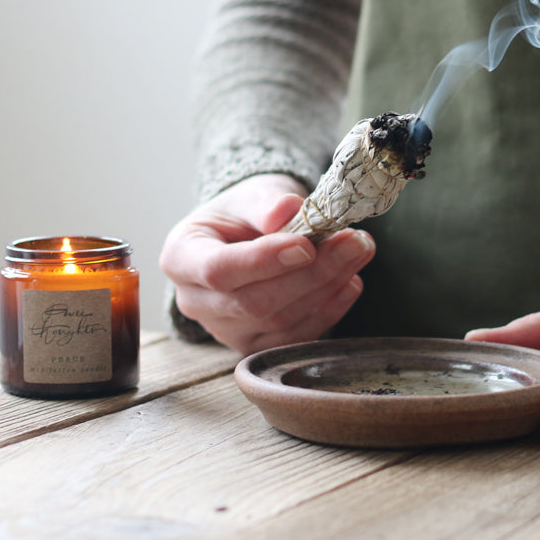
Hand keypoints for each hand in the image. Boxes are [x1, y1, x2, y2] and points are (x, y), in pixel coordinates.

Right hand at [160, 174, 373, 354]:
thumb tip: (287, 211)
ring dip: (327, 288)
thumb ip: (266, 202)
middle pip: (254, 301)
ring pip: (280, 322)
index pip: (219, 269)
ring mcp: (224, 330)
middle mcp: (195, 302)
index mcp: (181, 258)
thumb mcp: (251, 194)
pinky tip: (350, 282)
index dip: (264, 261)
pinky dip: (329, 311)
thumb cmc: (244, 212)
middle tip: (354, 242)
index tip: (307, 245)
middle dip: (311, 273)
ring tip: (359, 252)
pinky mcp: (255, 346)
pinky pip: (295, 338)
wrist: (246, 236)